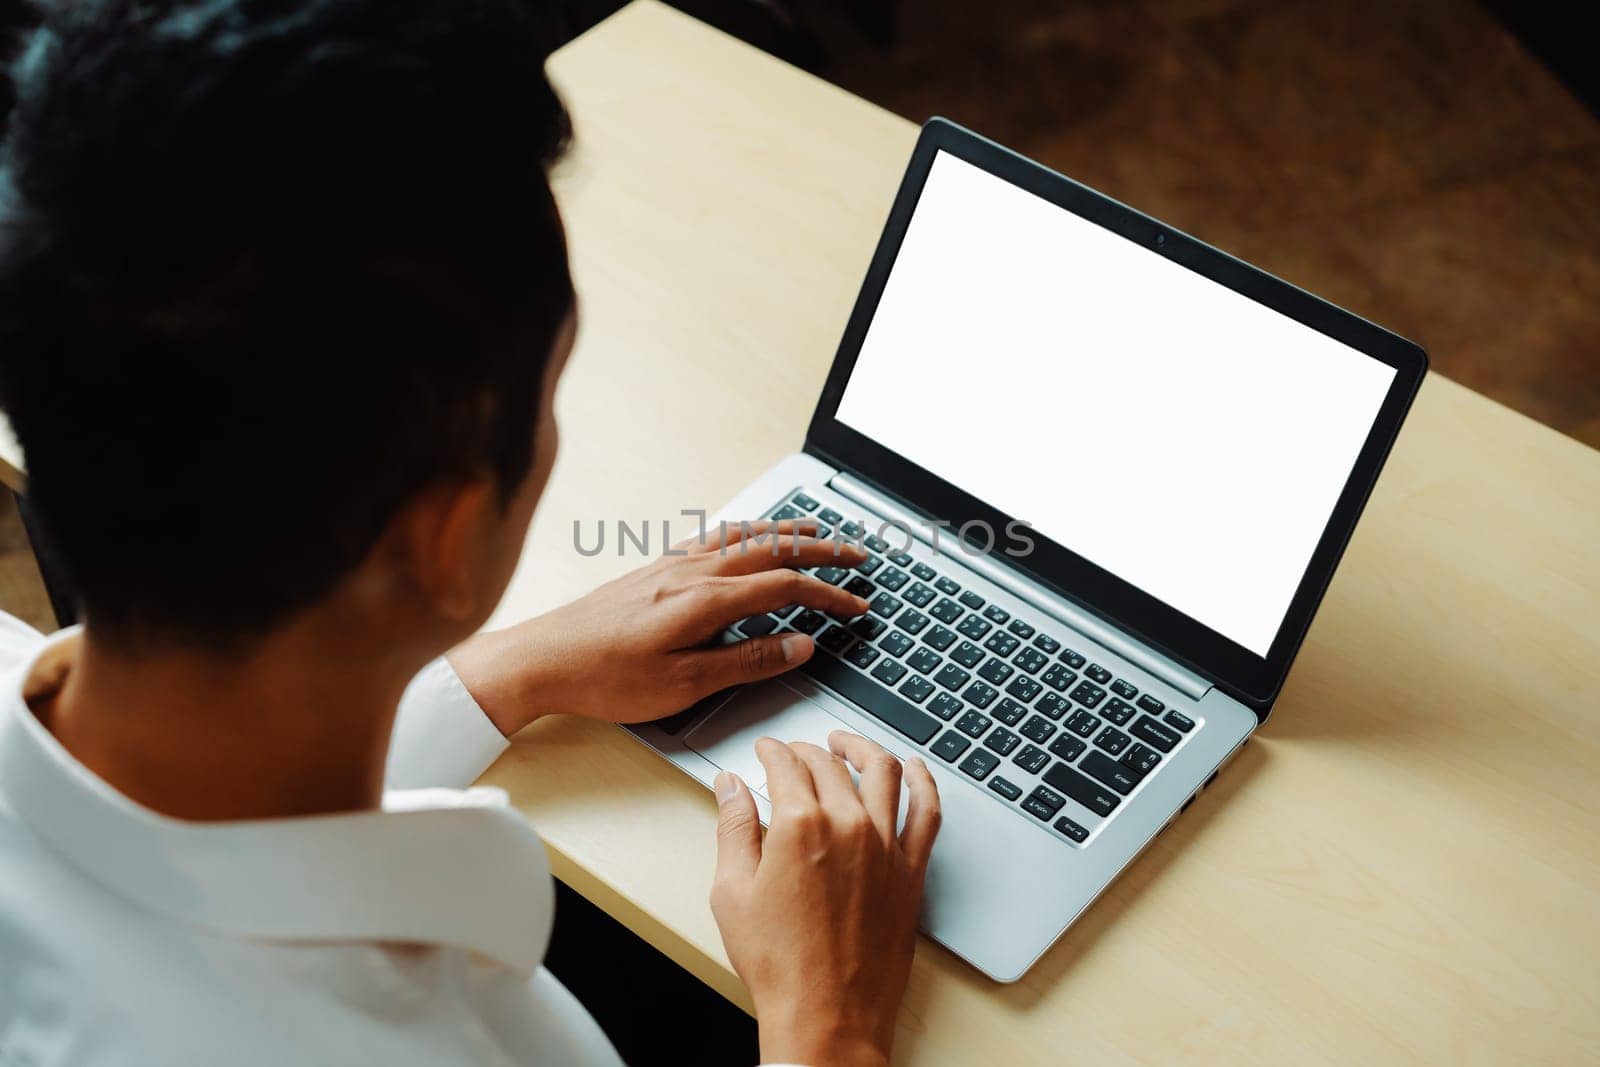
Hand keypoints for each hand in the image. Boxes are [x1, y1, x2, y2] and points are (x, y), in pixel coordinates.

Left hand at [446, 520, 870, 734]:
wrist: (541, 659)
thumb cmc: (604, 678)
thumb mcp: (684, 685)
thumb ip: (747, 661)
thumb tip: (799, 645)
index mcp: (706, 600)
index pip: (786, 587)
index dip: (829, 594)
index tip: (859, 605)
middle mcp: (692, 573)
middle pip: (772, 551)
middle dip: (821, 552)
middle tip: (857, 556)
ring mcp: (671, 566)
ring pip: (741, 537)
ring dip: (784, 532)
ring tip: (814, 532)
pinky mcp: (652, 569)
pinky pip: (712, 538)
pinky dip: (743, 532)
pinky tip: (743, 537)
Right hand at [711, 732, 940, 1066]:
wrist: (827, 1016)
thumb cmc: (780, 964)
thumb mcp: (732, 892)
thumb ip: (733, 828)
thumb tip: (730, 787)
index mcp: (800, 826)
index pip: (786, 764)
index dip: (772, 750)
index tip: (766, 751)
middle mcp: (849, 826)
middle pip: (829, 764)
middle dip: (807, 750)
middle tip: (794, 753)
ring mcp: (886, 846)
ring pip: (883, 771)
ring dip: (862, 748)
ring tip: (847, 743)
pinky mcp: (911, 871)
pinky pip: (927, 811)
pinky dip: (923, 781)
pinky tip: (915, 770)